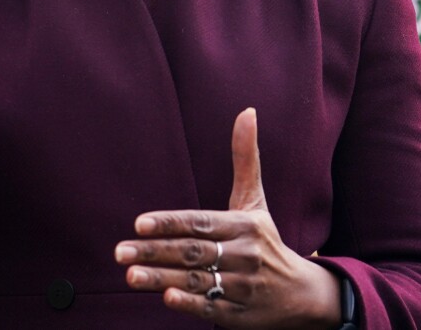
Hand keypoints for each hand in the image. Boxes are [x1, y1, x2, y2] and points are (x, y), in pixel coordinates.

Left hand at [116, 109, 342, 328]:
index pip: (200, 223)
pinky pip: (212, 308)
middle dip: (154, 252)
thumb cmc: (266, 241)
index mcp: (245, 226)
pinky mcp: (239, 315)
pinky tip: (167, 298)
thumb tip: (247, 111)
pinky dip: (190, 304)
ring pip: (198, 281)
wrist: (301, 294)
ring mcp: (242, 287)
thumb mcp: (256, 202)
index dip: (170, 223)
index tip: (139, 224)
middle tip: (120, 253)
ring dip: (162, 279)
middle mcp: (244, 255)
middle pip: (193, 252)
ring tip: (130, 277)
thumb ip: (245, 159)